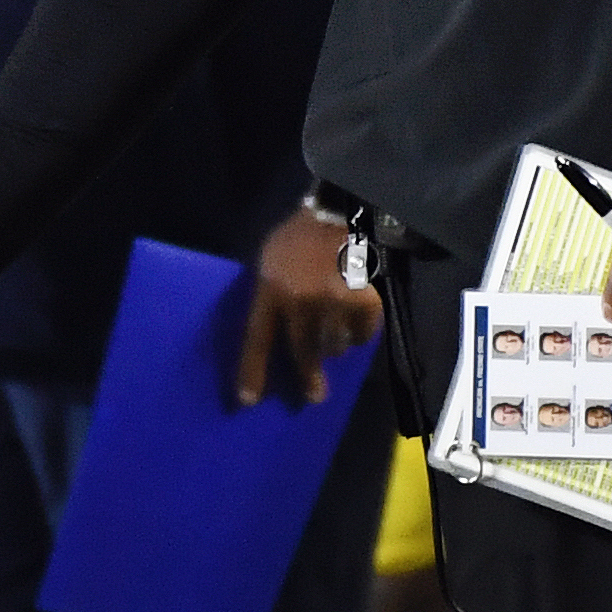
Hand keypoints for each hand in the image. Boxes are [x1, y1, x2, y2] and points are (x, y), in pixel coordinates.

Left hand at [236, 206, 380, 406]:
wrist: (341, 210)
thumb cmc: (299, 236)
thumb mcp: (270, 259)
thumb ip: (269, 293)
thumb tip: (272, 333)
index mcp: (272, 289)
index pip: (257, 338)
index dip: (252, 371)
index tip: (247, 401)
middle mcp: (301, 302)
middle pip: (302, 352)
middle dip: (307, 378)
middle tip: (313, 397)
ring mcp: (334, 304)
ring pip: (334, 346)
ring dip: (334, 347)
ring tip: (337, 339)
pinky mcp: (363, 302)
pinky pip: (363, 334)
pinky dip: (361, 334)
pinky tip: (357, 324)